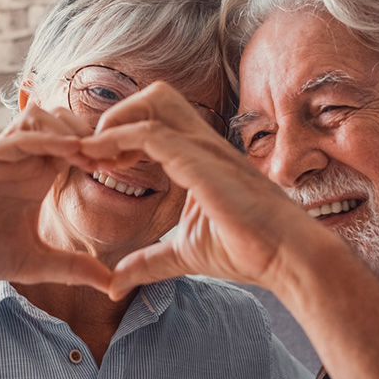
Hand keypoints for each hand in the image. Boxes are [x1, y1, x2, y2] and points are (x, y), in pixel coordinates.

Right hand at [0, 104, 111, 289]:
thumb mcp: (38, 264)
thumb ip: (75, 268)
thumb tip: (114, 285)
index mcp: (37, 176)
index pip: (77, 145)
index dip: (103, 149)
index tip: (126, 165)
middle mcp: (22, 159)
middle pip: (64, 121)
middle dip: (93, 132)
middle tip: (116, 155)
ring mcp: (1, 155)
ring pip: (41, 116)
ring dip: (70, 128)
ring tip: (93, 153)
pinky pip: (18, 136)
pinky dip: (47, 137)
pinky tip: (71, 150)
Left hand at [80, 82, 337, 298]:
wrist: (288, 259)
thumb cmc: (249, 252)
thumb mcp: (184, 256)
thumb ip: (148, 262)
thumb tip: (114, 282)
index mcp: (200, 157)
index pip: (156, 120)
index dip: (120, 133)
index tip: (95, 163)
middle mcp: (203, 143)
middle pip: (155, 96)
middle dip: (118, 114)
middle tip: (95, 153)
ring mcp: (204, 149)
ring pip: (152, 103)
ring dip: (114, 123)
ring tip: (90, 155)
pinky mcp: (202, 163)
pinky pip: (151, 134)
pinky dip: (118, 139)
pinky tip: (99, 161)